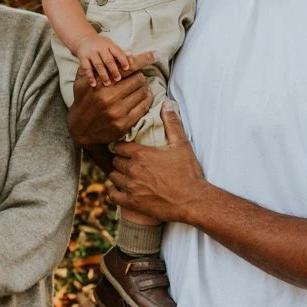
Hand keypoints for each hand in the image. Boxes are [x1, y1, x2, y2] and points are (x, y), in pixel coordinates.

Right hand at [67, 51, 156, 147]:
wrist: (80, 128)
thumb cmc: (83, 100)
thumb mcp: (82, 80)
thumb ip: (98, 65)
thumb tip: (125, 54)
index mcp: (100, 83)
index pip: (128, 67)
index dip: (144, 59)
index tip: (155, 54)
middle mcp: (110, 97)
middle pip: (138, 78)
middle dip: (139, 76)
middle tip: (137, 78)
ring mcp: (118, 112)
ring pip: (142, 92)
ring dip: (144, 88)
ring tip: (141, 87)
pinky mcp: (124, 124)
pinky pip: (143, 107)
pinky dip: (147, 100)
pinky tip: (145, 96)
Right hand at [77, 33, 133, 86]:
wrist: (84, 39)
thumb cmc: (101, 45)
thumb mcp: (111, 46)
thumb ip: (119, 52)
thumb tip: (131, 56)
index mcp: (109, 45)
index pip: (117, 52)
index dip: (122, 60)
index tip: (127, 68)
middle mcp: (100, 48)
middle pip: (108, 59)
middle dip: (113, 69)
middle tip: (118, 79)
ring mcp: (91, 53)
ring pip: (98, 64)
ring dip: (103, 74)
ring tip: (107, 83)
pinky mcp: (83, 58)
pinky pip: (86, 68)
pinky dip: (90, 77)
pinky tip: (93, 84)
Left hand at [108, 103, 208, 225]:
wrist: (193, 201)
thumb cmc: (188, 172)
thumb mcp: (182, 144)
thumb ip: (172, 123)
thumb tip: (166, 104)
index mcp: (142, 154)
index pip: (119, 146)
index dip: (122, 146)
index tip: (125, 148)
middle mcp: (133, 170)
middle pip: (115, 161)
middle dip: (121, 160)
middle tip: (127, 161)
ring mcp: (131, 187)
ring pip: (113, 177)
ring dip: (118, 175)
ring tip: (125, 175)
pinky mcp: (132, 203)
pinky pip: (113, 195)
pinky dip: (114, 192)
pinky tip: (121, 190)